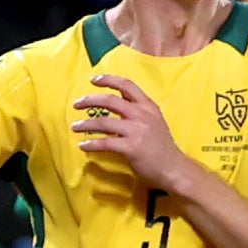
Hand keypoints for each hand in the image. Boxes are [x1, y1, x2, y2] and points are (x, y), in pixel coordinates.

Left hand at [72, 73, 189, 183]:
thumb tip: (115, 102)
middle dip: (90, 100)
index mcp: (148, 106)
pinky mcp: (131, 147)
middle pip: (111, 100)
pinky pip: (105, 143)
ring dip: (86, 124)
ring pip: (104, 121)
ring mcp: (136, 131)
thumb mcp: (154, 121)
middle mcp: (142, 114)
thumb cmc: (161, 146)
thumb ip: (137, 110)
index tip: (94, 80)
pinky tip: (83, 146)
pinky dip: (91, 144)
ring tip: (74, 126)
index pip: (127, 85)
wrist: (173, 168)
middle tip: (77, 104)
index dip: (108, 80)